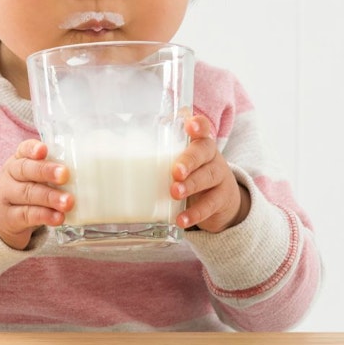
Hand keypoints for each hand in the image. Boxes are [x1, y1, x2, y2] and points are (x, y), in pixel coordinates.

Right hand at [0, 140, 73, 249]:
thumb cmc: (26, 191)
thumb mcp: (32, 178)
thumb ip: (52, 171)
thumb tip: (89, 169)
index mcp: (18, 161)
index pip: (23, 150)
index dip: (33, 149)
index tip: (44, 150)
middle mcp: (10, 176)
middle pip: (26, 170)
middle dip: (46, 171)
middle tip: (65, 174)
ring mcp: (7, 197)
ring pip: (28, 194)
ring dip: (50, 197)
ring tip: (68, 202)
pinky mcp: (9, 218)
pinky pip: (28, 215)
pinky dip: (45, 216)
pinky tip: (58, 217)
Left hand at [171, 114, 249, 232]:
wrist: (221, 198)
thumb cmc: (191, 173)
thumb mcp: (181, 161)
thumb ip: (161, 154)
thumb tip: (121, 151)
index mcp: (199, 142)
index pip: (203, 128)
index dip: (198, 125)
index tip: (190, 126)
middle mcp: (211, 156)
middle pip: (204, 152)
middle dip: (189, 160)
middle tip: (176, 171)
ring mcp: (219, 176)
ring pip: (208, 177)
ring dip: (191, 185)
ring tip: (175, 193)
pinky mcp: (222, 198)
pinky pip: (210, 205)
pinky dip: (195, 213)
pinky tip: (181, 219)